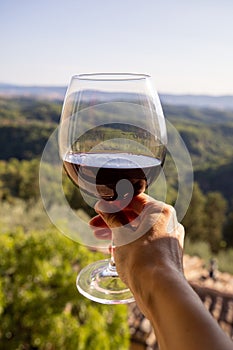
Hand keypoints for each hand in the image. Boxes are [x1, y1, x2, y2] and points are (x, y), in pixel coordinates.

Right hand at [90, 193, 184, 311]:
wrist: (160, 290)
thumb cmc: (140, 258)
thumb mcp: (121, 234)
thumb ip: (111, 217)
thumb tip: (102, 206)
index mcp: (160, 211)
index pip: (134, 199)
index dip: (113, 202)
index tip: (99, 208)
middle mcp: (168, 222)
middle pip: (136, 215)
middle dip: (113, 220)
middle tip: (94, 224)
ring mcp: (169, 238)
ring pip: (140, 230)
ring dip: (119, 232)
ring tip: (99, 237)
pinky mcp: (166, 254)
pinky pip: (145, 242)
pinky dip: (130, 243)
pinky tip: (114, 251)